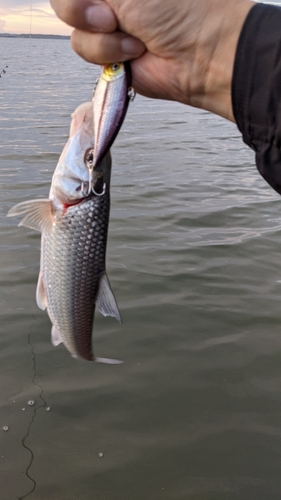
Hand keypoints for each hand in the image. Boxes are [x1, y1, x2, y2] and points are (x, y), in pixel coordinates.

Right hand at [50, 0, 253, 120]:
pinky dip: (106, 52)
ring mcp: (110, 22)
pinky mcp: (110, 52)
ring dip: (100, 33)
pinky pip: (83, 48)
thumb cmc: (179, 9)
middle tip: (108, 14)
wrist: (200, 56)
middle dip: (80, 7)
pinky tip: (133, 52)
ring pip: (74, 24)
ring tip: (133, 36)